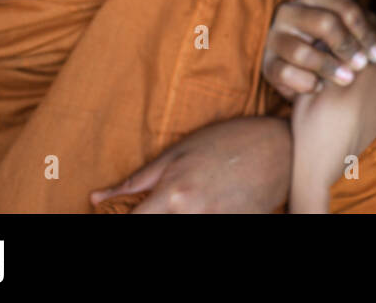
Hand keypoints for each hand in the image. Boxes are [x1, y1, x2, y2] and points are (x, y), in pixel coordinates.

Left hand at [89, 116, 291, 212]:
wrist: (281, 146)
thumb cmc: (227, 141)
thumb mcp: (180, 152)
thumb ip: (137, 179)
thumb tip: (95, 198)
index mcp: (172, 195)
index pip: (131, 224)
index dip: (120, 222)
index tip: (119, 217)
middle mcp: (191, 216)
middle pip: (155, 229)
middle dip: (153, 219)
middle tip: (163, 206)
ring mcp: (216, 224)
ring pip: (182, 233)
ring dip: (177, 219)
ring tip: (186, 204)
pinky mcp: (237, 228)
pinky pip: (212, 230)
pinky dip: (205, 219)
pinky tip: (210, 207)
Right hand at [262, 0, 375, 98]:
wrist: (310, 69)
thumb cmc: (338, 42)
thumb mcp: (355, 30)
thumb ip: (367, 30)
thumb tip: (374, 49)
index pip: (345, 8)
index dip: (365, 33)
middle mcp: (290, 10)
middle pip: (325, 23)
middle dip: (347, 46)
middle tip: (362, 65)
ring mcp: (275, 37)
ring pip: (301, 51)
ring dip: (329, 67)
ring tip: (347, 79)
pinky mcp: (267, 64)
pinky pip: (285, 73)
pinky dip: (305, 82)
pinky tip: (319, 87)